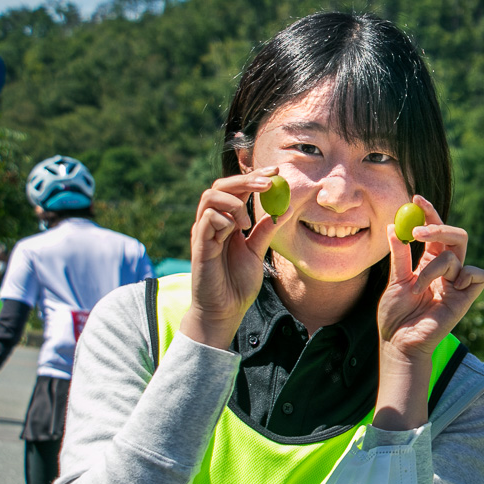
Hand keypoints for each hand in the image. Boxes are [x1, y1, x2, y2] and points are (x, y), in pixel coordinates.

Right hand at [179, 168, 289, 347]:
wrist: (225, 311)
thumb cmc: (237, 283)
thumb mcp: (256, 252)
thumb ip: (265, 231)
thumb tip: (284, 209)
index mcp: (227, 222)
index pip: (236, 189)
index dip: (254, 177)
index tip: (276, 172)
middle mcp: (212, 223)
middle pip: (221, 186)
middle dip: (246, 180)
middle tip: (269, 182)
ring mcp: (203, 233)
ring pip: (210, 197)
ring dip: (234, 202)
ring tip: (247, 224)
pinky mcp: (199, 246)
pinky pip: (207, 219)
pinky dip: (225, 219)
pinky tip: (236, 232)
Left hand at [377, 196, 483, 360]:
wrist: (399, 343)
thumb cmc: (396, 316)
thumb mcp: (395, 280)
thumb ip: (399, 255)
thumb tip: (392, 227)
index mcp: (429, 263)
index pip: (435, 231)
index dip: (429, 212)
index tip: (416, 198)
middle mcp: (446, 270)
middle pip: (456, 236)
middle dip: (439, 227)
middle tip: (420, 230)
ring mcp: (457, 283)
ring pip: (455, 257)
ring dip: (432, 269)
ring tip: (416, 289)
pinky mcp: (466, 298)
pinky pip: (478, 274)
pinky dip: (463, 276)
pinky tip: (445, 292)